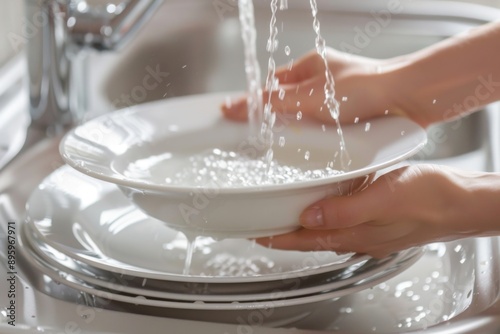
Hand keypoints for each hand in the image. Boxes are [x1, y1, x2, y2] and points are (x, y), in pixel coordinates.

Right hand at [221, 47, 432, 126]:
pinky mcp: (351, 115)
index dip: (260, 103)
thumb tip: (232, 107)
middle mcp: (323, 80)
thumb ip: (270, 104)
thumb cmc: (364, 87)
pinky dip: (322, 138)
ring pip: (308, 118)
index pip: (273, 85)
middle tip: (277, 138)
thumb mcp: (308, 97)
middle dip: (283, 121)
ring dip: (304, 132)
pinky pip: (326, 128)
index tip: (246, 122)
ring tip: (303, 143)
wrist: (408, 99)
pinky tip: (322, 147)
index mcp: (310, 65)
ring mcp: (338, 98)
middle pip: (290, 104)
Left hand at [256, 165, 499, 257]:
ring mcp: (367, 230)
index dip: (278, 239)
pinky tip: (322, 205)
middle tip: (262, 225)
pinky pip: (341, 221)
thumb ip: (346, 211)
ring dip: (302, 226)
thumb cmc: (430, 198)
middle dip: (284, 234)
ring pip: (325, 231)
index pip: (305, 240)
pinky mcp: (376, 219)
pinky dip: (323, 216)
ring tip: (283, 216)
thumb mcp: (386, 199)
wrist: (461, 201)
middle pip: (311, 238)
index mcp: (356, 234)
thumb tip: (309, 217)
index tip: (255, 234)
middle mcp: (358, 236)